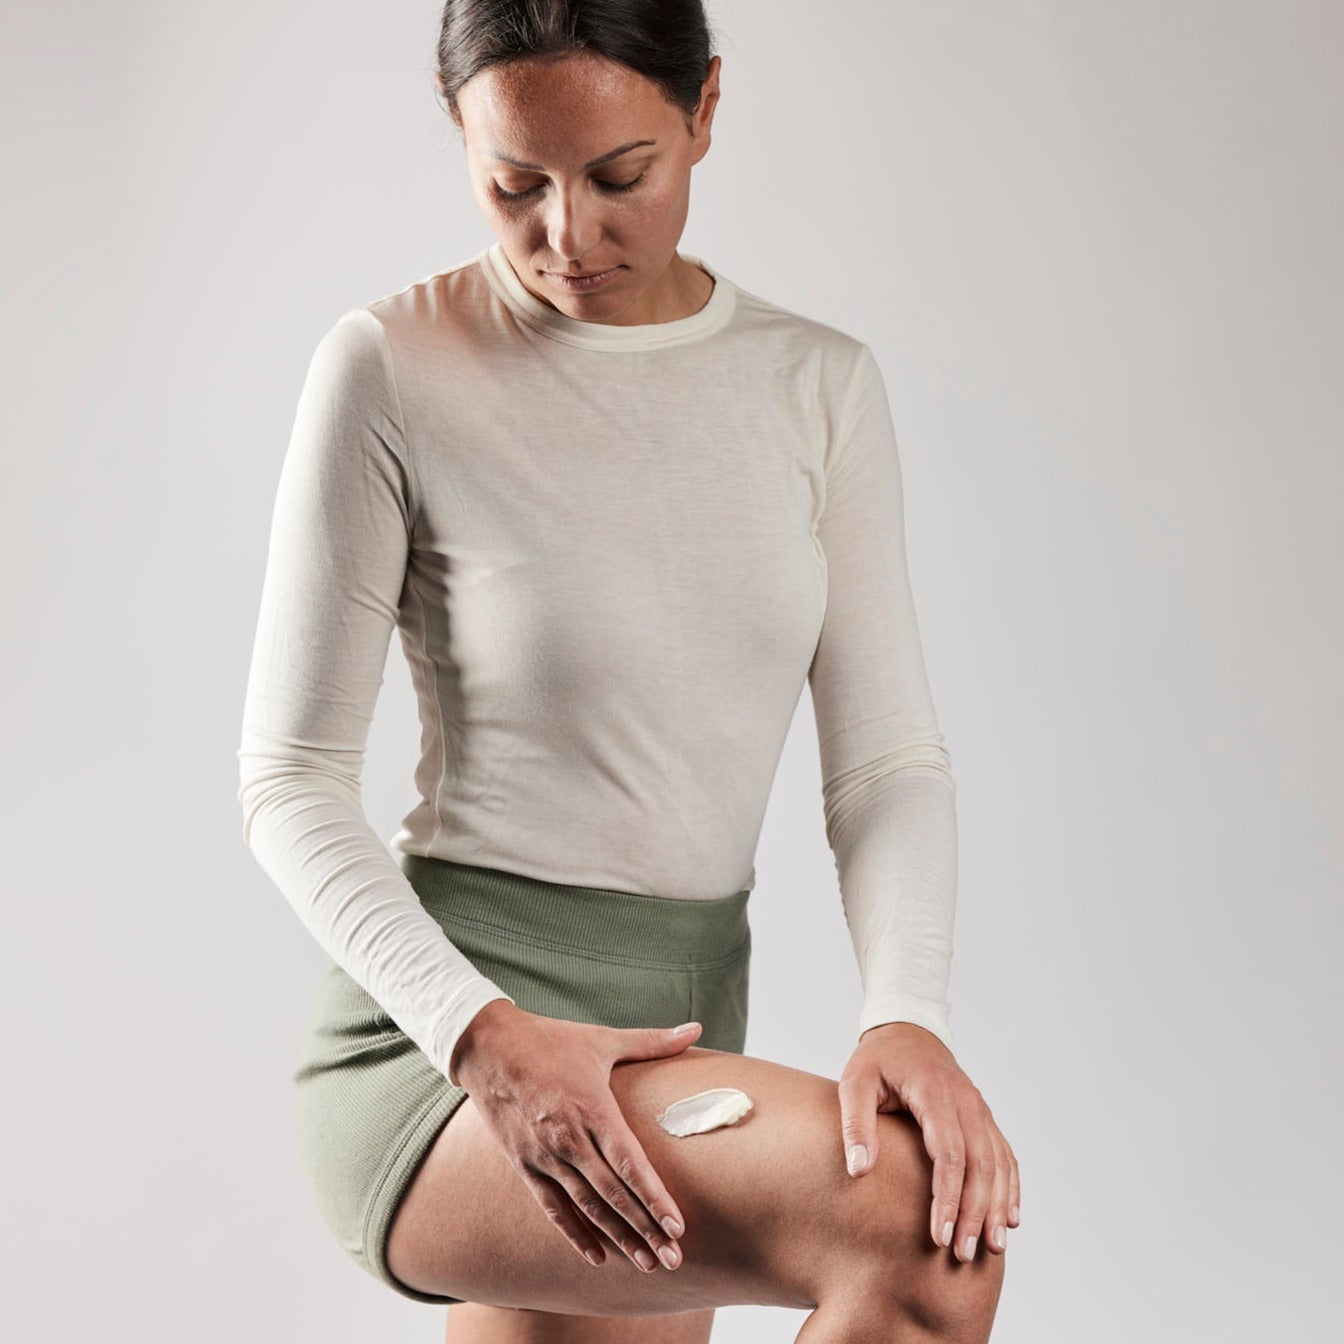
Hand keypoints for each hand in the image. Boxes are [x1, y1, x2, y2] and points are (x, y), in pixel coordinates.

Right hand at [452, 1000, 703, 1273]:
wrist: (487, 1047)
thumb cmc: (551, 1040)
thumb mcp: (603, 1039)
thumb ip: (653, 1041)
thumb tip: (696, 1028)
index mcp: (592, 1108)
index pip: (629, 1163)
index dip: (654, 1197)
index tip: (677, 1225)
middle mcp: (569, 1139)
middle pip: (613, 1194)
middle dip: (645, 1229)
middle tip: (673, 1259)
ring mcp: (544, 1156)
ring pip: (587, 1207)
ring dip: (618, 1238)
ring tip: (646, 1263)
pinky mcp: (524, 1165)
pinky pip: (553, 1208)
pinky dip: (575, 1234)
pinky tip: (597, 1257)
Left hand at [838, 1021, 1019, 1261]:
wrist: (907, 1029)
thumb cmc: (878, 1059)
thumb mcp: (856, 1082)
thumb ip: (856, 1123)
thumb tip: (859, 1169)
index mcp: (934, 1093)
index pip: (949, 1153)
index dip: (947, 1197)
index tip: (939, 1235)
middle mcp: (966, 1102)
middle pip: (980, 1165)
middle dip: (974, 1212)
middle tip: (962, 1254)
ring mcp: (979, 1109)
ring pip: (998, 1163)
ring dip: (997, 1207)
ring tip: (991, 1248)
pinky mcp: (984, 1117)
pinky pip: (1005, 1154)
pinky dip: (1010, 1187)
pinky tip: (1010, 1218)